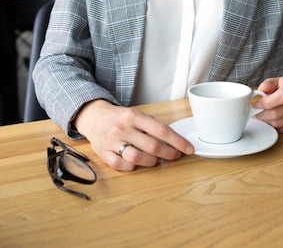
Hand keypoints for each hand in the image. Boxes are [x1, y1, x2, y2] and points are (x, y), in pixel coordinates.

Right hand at [74, 100, 193, 170]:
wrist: (93, 117)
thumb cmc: (120, 118)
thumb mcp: (136, 114)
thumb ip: (152, 125)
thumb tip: (174, 140)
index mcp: (133, 115)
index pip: (161, 130)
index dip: (178, 141)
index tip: (188, 148)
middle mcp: (122, 128)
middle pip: (152, 146)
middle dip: (169, 154)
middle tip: (175, 156)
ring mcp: (112, 142)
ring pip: (137, 158)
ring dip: (152, 162)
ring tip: (156, 159)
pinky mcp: (104, 154)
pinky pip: (122, 166)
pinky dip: (133, 167)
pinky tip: (137, 163)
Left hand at [254, 77, 282, 131]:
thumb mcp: (276, 81)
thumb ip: (267, 84)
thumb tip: (260, 91)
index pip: (282, 97)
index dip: (266, 102)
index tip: (257, 104)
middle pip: (276, 113)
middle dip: (262, 114)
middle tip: (257, 111)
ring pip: (278, 124)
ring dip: (267, 121)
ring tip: (266, 114)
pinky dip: (276, 126)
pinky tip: (275, 119)